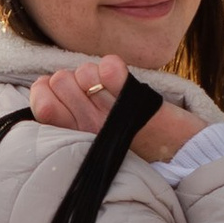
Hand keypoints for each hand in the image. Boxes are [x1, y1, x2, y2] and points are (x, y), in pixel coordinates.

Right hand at [26, 52, 205, 164]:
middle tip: (91, 94)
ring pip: (82, 73)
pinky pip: (111, 73)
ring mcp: (110, 117)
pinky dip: (111, 68)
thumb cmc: (134, 140)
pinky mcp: (137, 106)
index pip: (41, 101)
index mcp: (75, 134)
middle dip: (72, 79)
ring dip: (94, 73)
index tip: (61, 95)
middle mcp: (88, 127)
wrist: (182, 154)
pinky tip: (114, 70)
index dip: (46, 90)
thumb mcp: (92, 131)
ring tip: (109, 90)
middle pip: (59, 81)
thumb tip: (44, 84)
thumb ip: (67, 110)